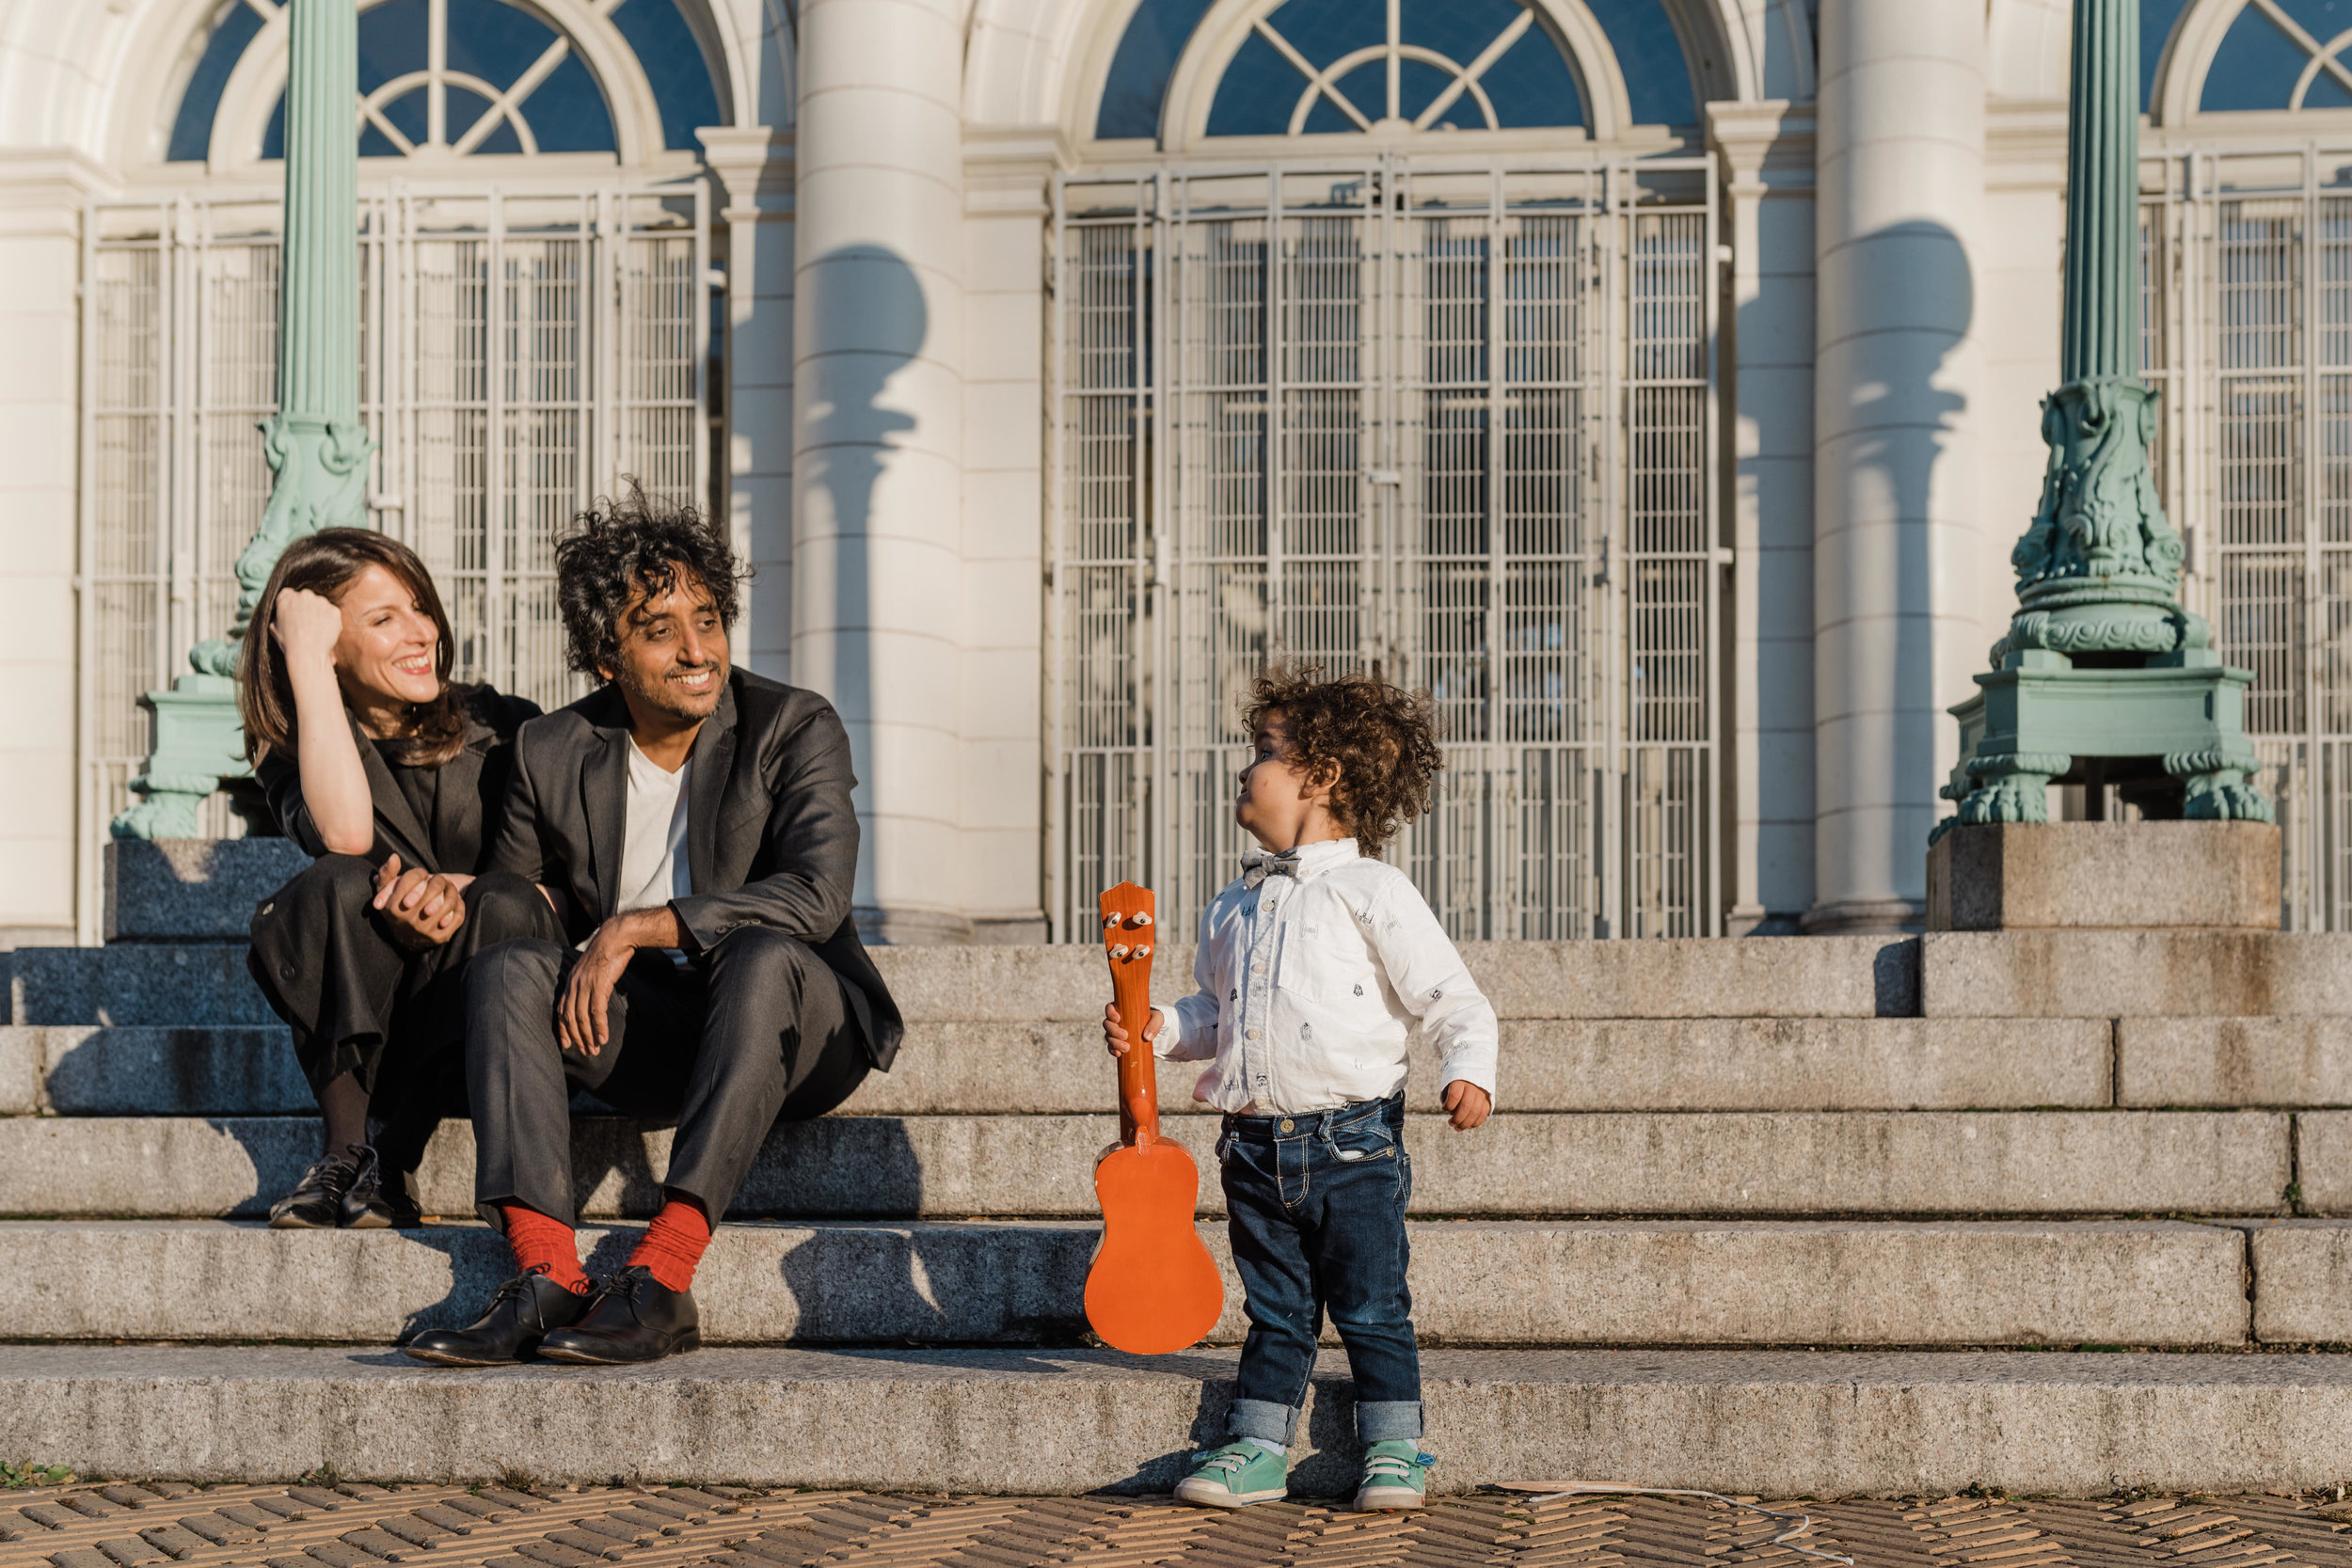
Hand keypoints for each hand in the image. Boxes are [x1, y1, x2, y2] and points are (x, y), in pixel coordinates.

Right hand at [272, 586, 343, 666]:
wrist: (307, 653)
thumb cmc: (289, 643)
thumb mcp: (274, 627)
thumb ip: (278, 615)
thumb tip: (282, 613)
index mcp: (286, 598)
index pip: (289, 594)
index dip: (292, 604)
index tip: (295, 614)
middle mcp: (304, 595)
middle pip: (306, 597)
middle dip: (307, 607)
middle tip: (307, 623)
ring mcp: (321, 601)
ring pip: (321, 604)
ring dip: (320, 613)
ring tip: (315, 630)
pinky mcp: (334, 610)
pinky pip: (332, 613)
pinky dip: (330, 621)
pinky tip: (324, 632)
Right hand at [371, 856, 468, 948]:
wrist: (406, 936)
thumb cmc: (397, 905)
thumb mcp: (386, 891)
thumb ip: (387, 873)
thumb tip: (394, 857)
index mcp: (393, 907)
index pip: (413, 878)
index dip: (420, 874)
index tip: (421, 875)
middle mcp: (409, 920)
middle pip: (434, 888)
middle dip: (438, 881)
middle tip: (438, 881)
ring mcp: (426, 930)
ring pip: (449, 902)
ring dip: (451, 892)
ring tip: (448, 889)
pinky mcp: (440, 937)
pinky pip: (458, 916)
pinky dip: (459, 906)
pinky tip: (454, 903)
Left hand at [562, 921, 635, 1055]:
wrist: (616, 938)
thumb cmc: (607, 953)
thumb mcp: (591, 969)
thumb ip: (587, 983)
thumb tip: (591, 997)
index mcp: (571, 982)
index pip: (562, 1010)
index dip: (563, 1029)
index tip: (567, 1044)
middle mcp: (574, 985)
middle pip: (570, 1018)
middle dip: (577, 1037)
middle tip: (585, 1051)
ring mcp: (585, 986)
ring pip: (582, 1018)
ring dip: (588, 1036)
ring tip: (595, 1049)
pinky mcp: (599, 986)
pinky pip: (597, 1012)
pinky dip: (599, 1027)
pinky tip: (604, 1037)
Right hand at [1103, 1003, 1162, 1057]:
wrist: (1153, 1031)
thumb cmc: (1153, 1019)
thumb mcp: (1157, 1018)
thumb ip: (1154, 1025)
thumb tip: (1147, 1037)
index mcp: (1122, 1009)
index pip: (1109, 1008)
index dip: (1110, 1013)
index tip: (1118, 1019)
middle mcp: (1115, 1021)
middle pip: (1107, 1024)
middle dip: (1114, 1031)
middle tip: (1125, 1036)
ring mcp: (1114, 1032)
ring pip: (1108, 1036)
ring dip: (1115, 1043)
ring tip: (1126, 1048)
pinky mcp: (1117, 1043)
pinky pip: (1110, 1047)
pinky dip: (1113, 1050)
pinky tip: (1119, 1054)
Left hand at [1441, 1080, 1490, 1130]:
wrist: (1472, 1068)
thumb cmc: (1455, 1079)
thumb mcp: (1448, 1084)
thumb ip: (1448, 1098)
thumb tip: (1452, 1114)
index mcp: (1460, 1080)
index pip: (1455, 1096)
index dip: (1448, 1105)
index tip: (1444, 1108)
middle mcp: (1473, 1086)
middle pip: (1466, 1106)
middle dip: (1457, 1118)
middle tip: (1451, 1123)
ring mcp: (1482, 1093)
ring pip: (1476, 1112)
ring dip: (1466, 1123)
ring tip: (1457, 1128)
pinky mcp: (1488, 1099)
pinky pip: (1483, 1113)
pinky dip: (1476, 1122)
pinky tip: (1468, 1126)